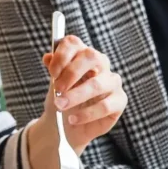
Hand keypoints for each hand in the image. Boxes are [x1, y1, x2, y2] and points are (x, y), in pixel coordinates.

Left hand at [42, 35, 125, 151]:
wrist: (67, 126)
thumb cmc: (63, 100)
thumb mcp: (54, 84)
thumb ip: (53, 69)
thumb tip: (48, 57)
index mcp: (82, 55)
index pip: (74, 43)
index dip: (62, 55)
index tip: (52, 72)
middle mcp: (100, 64)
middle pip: (91, 56)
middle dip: (71, 73)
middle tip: (57, 88)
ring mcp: (112, 81)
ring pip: (98, 84)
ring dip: (76, 95)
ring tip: (61, 105)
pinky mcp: (119, 100)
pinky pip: (105, 106)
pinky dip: (86, 114)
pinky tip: (73, 119)